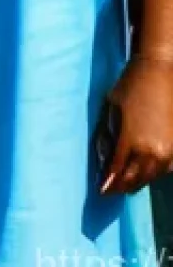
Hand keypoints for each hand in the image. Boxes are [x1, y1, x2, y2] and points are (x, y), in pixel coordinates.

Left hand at [102, 56, 172, 193]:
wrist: (158, 75)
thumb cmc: (129, 89)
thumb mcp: (110, 111)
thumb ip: (106, 139)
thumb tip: (104, 162)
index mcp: (131, 142)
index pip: (116, 172)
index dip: (108, 183)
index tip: (100, 191)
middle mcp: (152, 152)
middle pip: (134, 180)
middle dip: (121, 187)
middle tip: (110, 191)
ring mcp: (168, 152)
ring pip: (150, 178)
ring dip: (136, 183)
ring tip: (124, 185)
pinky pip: (163, 170)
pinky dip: (151, 174)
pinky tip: (142, 173)